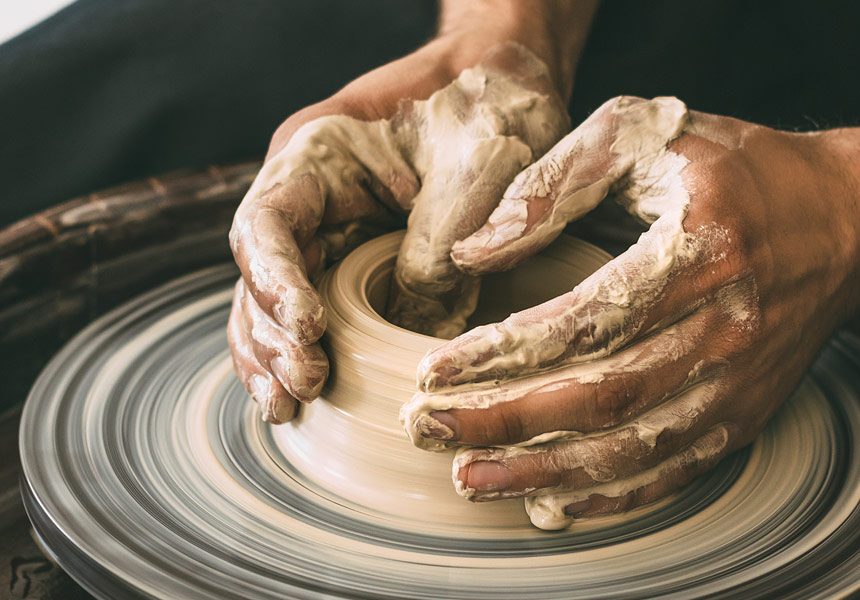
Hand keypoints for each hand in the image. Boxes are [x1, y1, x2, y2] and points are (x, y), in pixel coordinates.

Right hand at [227, 33, 576, 421]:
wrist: (510, 85)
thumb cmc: (490, 107)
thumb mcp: (476, 168)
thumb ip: (438, 243)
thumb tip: (413, 326)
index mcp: (318, 154)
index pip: (268, 221)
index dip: (275, 280)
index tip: (309, 328)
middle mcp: (310, 196)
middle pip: (258, 273)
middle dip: (274, 334)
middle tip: (306, 383)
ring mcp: (329, 231)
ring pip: (273, 301)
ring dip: (276, 356)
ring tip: (289, 406)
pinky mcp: (355, 263)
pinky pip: (315, 313)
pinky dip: (304, 353)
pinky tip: (303, 399)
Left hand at [402, 96, 859, 527]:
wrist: (845, 222)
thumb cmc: (735, 169)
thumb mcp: (646, 133)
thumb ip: (555, 184)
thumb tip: (473, 252)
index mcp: (697, 250)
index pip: (585, 319)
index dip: (503, 353)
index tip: (433, 371)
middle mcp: (724, 327)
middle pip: (600, 397)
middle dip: (504, 422)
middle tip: (426, 430)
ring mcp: (738, 382)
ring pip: (631, 447)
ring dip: (543, 473)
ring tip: (468, 478)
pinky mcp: (744, 414)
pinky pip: (672, 470)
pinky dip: (609, 497)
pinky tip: (549, 504)